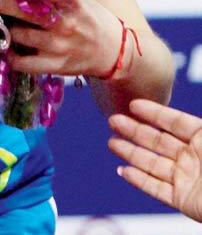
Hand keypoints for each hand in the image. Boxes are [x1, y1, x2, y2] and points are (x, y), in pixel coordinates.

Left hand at [0, 0, 122, 78]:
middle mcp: (64, 23)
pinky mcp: (56, 66)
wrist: (115, 52)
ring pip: (21, 36)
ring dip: (5, 29)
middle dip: (1, 3)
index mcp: (71, 1)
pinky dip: (12, 56)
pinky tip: (7, 49)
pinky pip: (25, 63)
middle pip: (26, 10)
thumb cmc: (92, 18)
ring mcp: (59, 46)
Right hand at [109, 99, 201, 221]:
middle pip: (158, 141)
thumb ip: (200, 125)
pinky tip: (123, 170)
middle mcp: (194, 158)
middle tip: (114, 120)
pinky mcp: (184, 201)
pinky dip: (138, 180)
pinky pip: (156, 188)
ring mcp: (187, 179)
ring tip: (112, 142)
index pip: (174, 121)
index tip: (133, 104)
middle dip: (134, 130)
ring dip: (131, 152)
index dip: (154, 112)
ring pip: (152, 163)